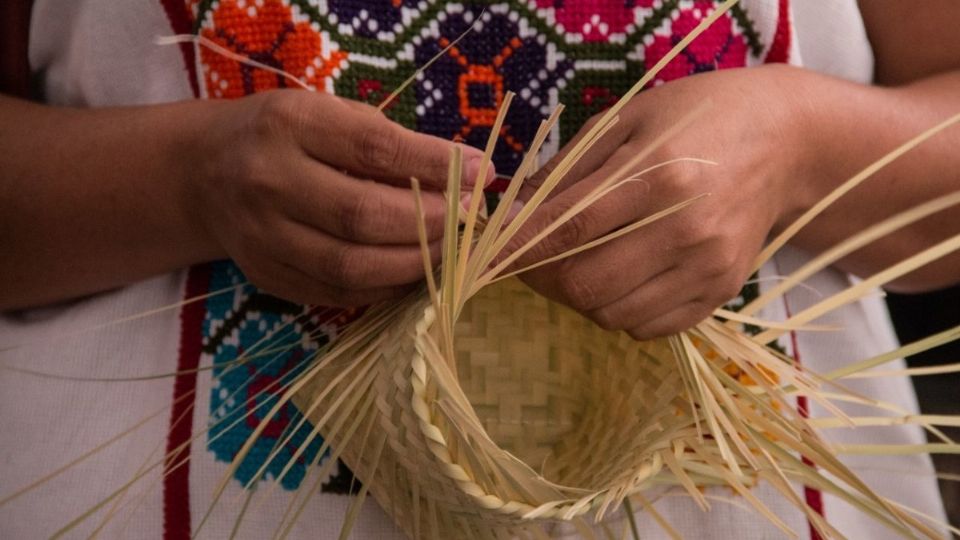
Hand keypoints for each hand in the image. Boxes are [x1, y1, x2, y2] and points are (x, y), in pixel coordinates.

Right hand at [189, 90, 491, 306]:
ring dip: (414, 263)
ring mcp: (262, 236)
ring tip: (449, 249)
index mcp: (289, 125)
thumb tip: (469, 175)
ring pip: (351, 266)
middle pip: (363, 216)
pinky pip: (337, 293)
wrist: (205, 172)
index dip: (436, 165)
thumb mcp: (330, 114)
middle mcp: (268, 181)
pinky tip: (413, 272)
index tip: (482, 172)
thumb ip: (391, 142)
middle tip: (468, 219)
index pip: (374, 149)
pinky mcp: (267, 276)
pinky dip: (386, 288)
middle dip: (431, 222)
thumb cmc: (287, 135)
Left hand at [506, 65, 818, 338]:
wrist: (782, 140)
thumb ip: (568, 170)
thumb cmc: (696, 118)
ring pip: (613, 314)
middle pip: (586, 285)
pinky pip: (650, 327)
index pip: (568, 230)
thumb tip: (510, 213)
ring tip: (582, 262)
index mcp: (658, 175)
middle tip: (532, 260)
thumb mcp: (628, 121)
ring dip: (582, 296)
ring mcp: (709, 266)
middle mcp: (686, 229)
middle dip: (544, 279)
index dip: (518, 249)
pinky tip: (621, 277)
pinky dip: (621, 311)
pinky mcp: (722, 291)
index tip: (488, 258)